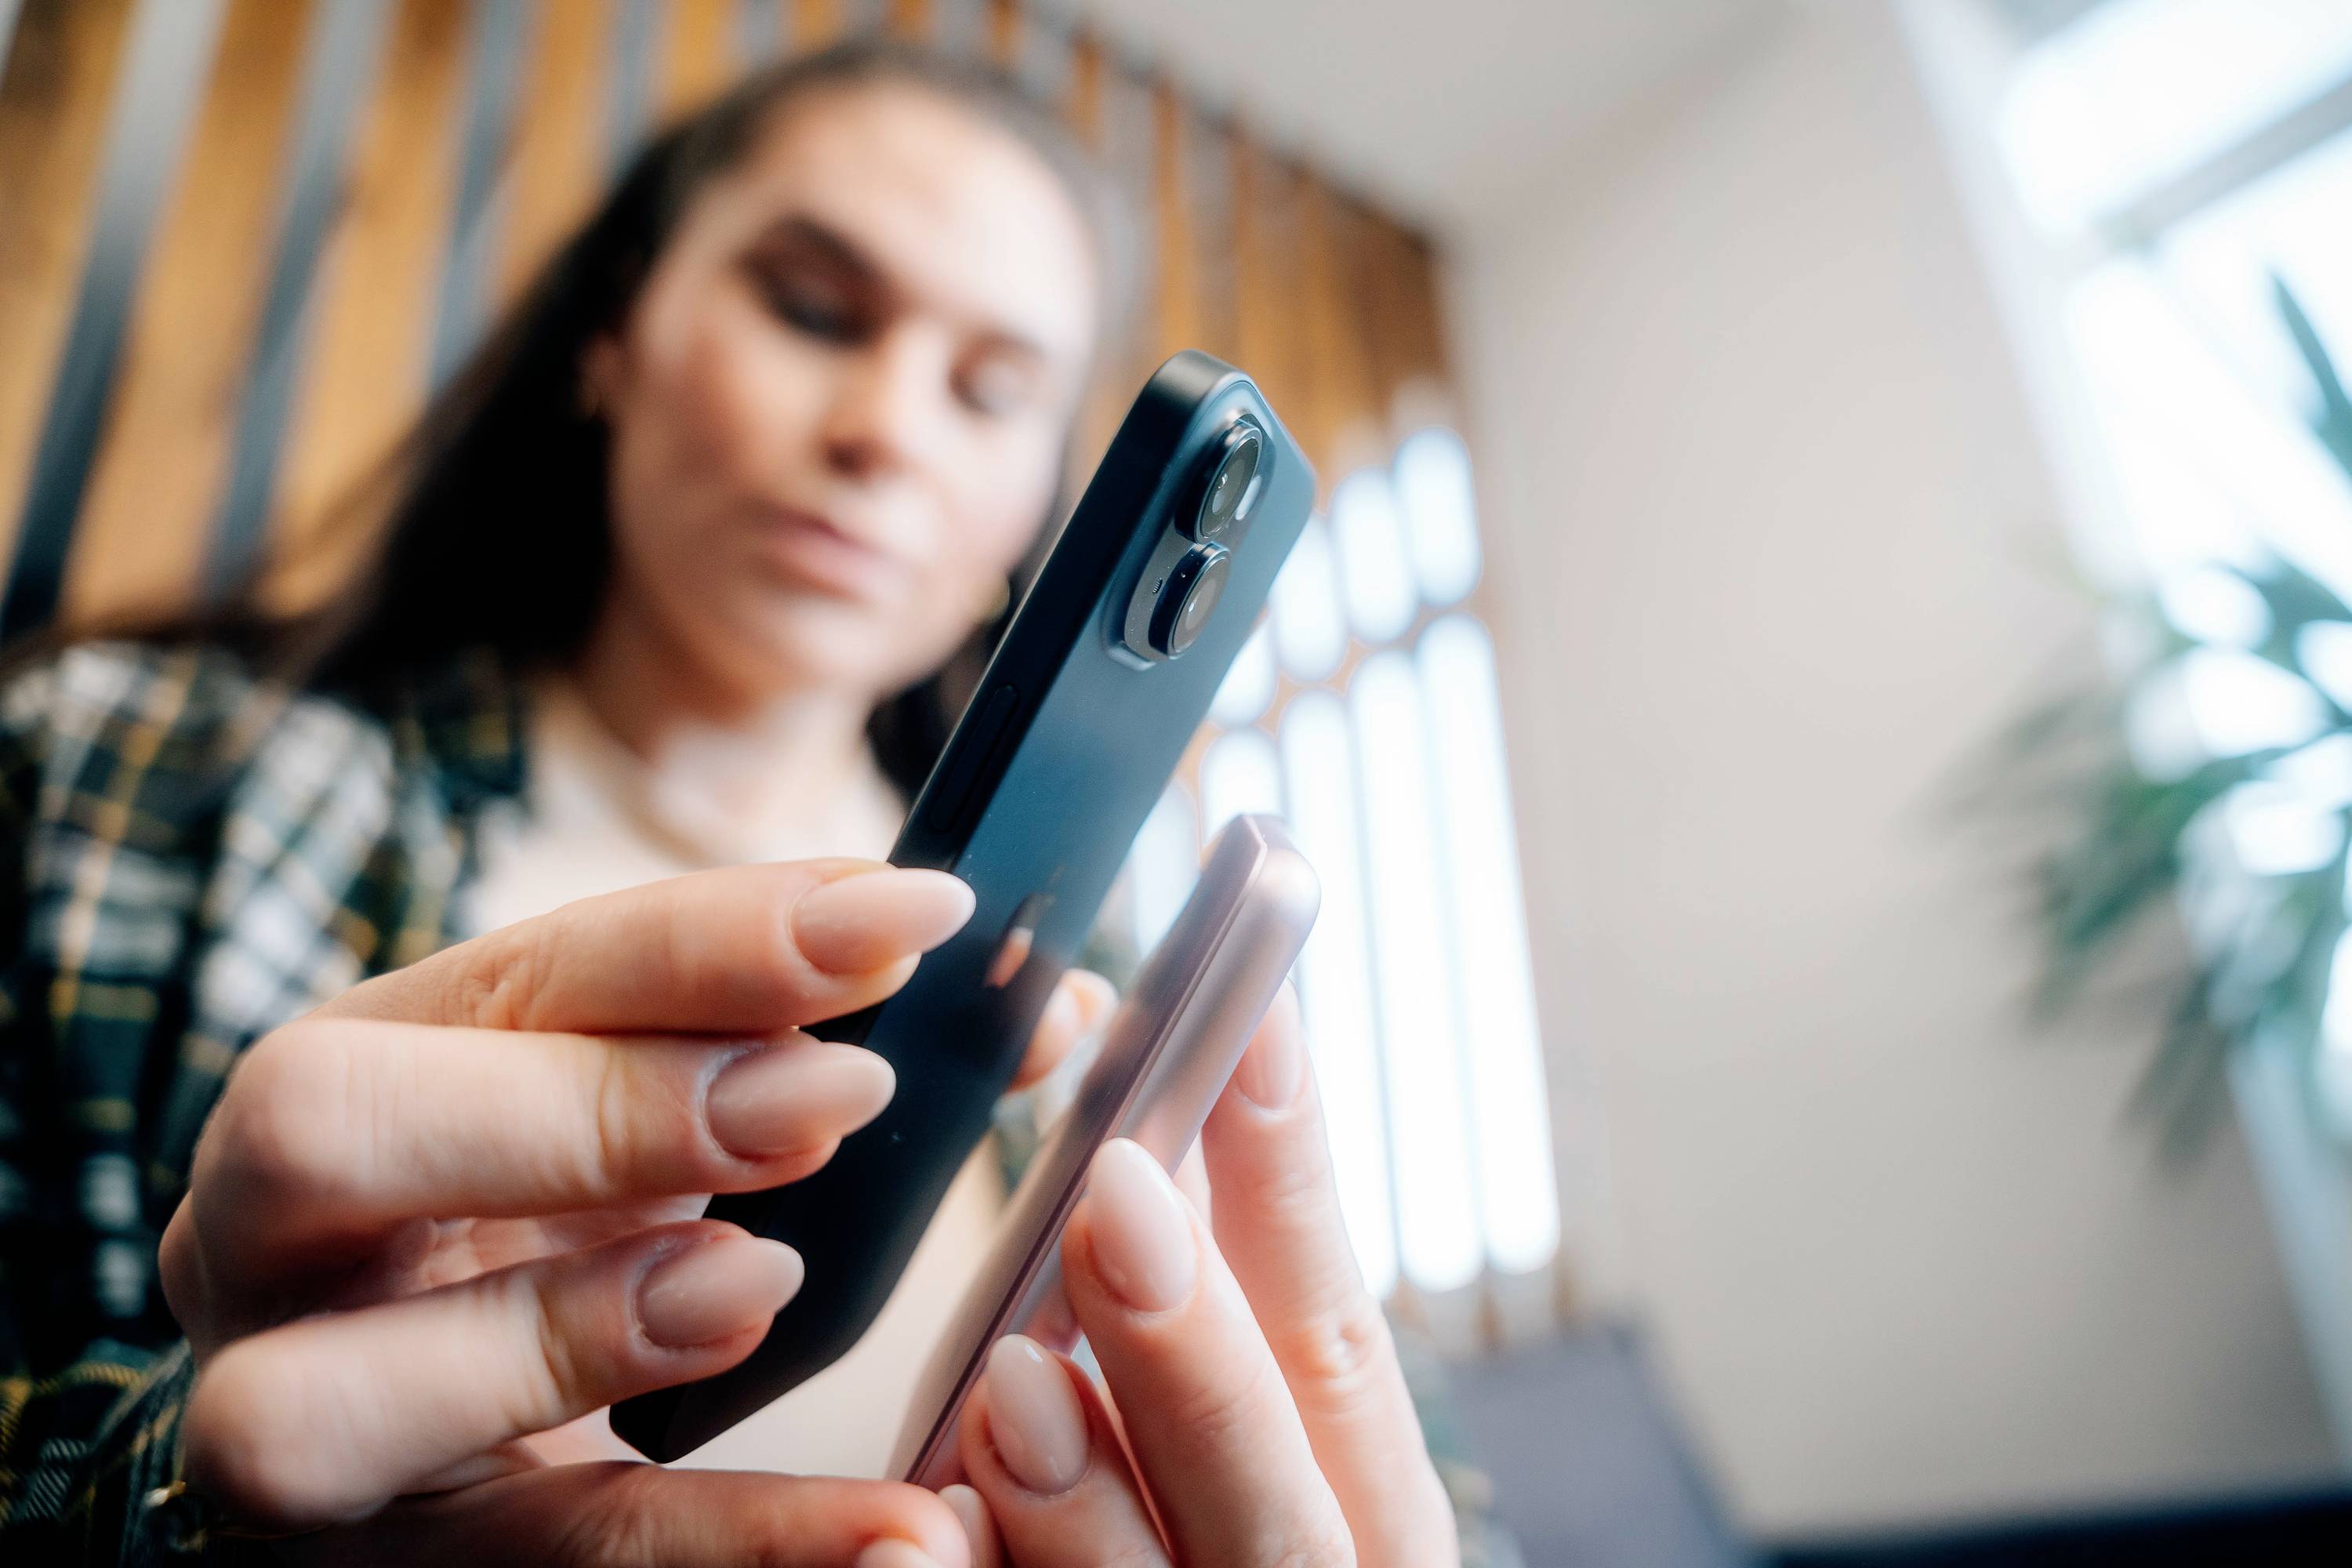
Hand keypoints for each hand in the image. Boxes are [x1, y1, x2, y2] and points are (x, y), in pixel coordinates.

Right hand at [161, 858, 1104, 1565]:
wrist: (404, 1423)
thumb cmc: (552, 1220)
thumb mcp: (655, 1106)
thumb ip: (814, 1045)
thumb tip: (1049, 1001)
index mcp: (372, 1061)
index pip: (515, 964)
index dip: (713, 934)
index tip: (909, 920)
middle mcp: (276, 1234)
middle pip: (326, 1127)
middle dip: (590, 1102)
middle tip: (831, 1099)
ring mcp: (290, 1418)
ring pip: (319, 1395)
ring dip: (567, 1330)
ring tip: (763, 1289)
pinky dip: (728, 1545)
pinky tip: (896, 1529)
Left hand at [946, 987, 1459, 1566]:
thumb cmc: (1193, 1542)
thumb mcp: (1237, 1443)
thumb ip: (1207, 1322)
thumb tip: (1138, 1142)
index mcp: (1353, 1507)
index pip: (1339, 1342)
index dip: (1295, 1185)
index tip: (1254, 1022)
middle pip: (1277, 1502)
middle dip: (1198, 1358)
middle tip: (1121, 1199)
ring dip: (1081, 1501)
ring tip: (1012, 1385)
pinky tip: (933, 1526)